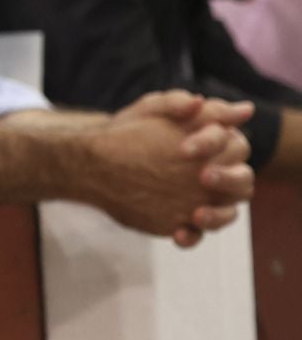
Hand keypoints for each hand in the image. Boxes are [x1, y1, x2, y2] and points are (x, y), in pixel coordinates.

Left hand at [85, 92, 254, 242]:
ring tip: (196, 215)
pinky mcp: (184, 219)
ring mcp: (203, 198)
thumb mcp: (148, 110)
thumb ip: (177, 103)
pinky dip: (191, 237)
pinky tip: (177, 234)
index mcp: (214, 142)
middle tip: (203, 177)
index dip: (212, 144)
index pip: (231, 143)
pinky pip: (197, 234)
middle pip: (243, 179)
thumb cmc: (131, 129)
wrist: (97, 158)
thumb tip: (217, 104)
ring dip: (218, 215)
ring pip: (229, 211)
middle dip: (228, 179)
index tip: (184, 148)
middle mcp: (216, 171)